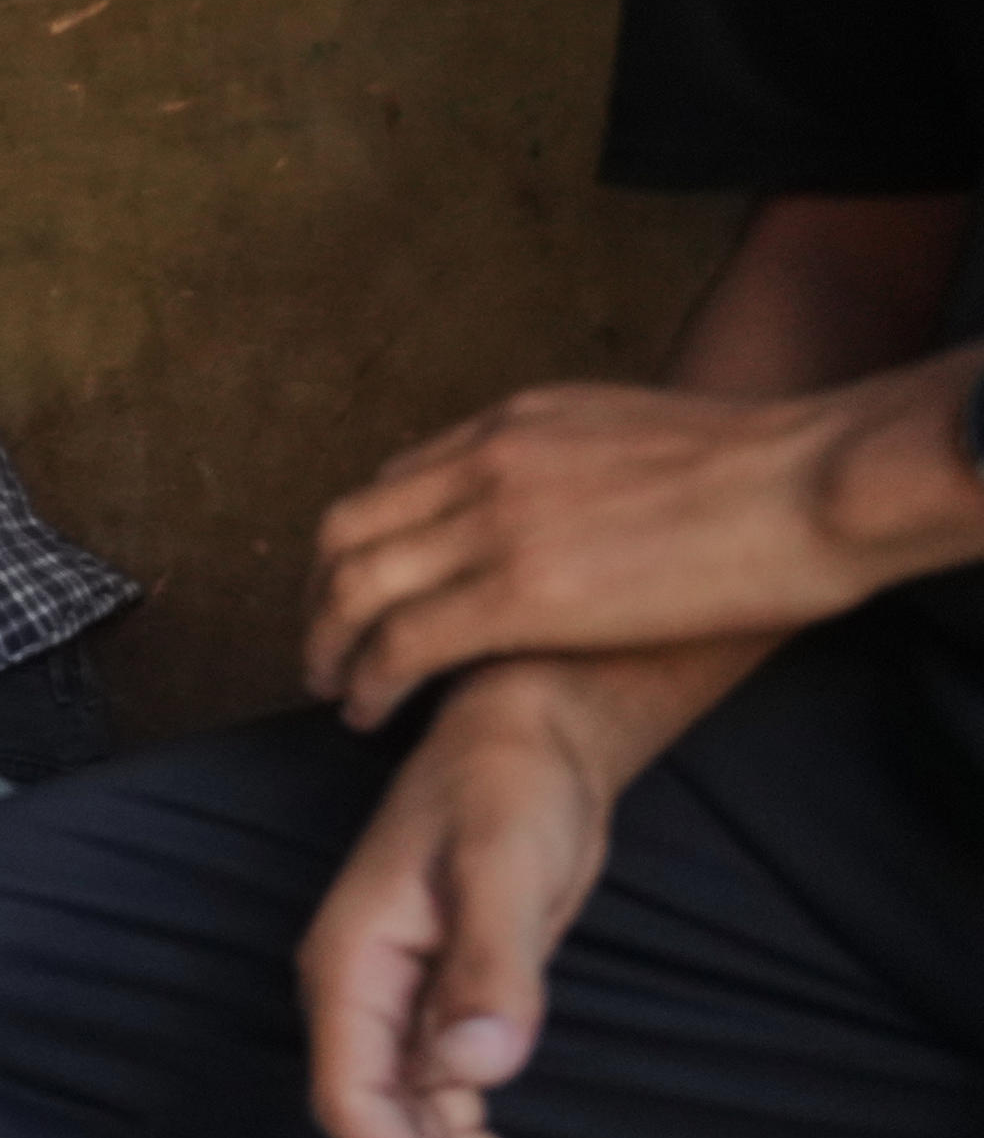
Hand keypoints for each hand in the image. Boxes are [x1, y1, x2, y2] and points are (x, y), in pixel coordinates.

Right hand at [297, 662, 659, 1137]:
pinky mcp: (448, 1016)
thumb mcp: (503, 864)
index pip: (358, 1109)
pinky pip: (456, 1116)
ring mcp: (402, 1016)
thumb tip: (475, 1076)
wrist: (528, 735)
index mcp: (351, 974)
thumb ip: (490, 969)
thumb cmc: (505, 784)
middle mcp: (363, 1007)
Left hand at [305, 348, 983, 724]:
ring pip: (355, 589)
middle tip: (324, 650)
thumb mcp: (641, 438)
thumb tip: (577, 508)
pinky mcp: (516, 594)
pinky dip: (368, 683)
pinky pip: (399, 645)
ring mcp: (493, 525)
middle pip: (347, 532)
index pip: (395, 482)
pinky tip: (371, 714)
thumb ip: (579, 466)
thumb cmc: (767, 472)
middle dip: (320, 598)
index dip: (361, 546)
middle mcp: (484, 464)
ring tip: (334, 691)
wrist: (816, 481)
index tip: (361, 592)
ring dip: (328, 648)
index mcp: (515, 424)